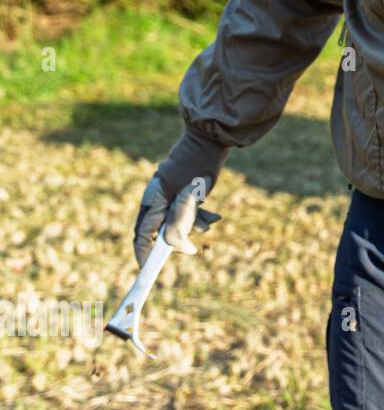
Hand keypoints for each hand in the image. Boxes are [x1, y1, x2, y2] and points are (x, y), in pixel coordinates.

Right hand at [132, 129, 227, 267]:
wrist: (208, 142)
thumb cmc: (196, 168)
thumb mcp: (189, 199)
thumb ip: (179, 224)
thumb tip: (176, 247)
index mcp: (152, 201)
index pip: (142, 234)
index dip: (144, 252)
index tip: (149, 268)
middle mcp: (157, 199)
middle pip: (162, 229)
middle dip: (180, 237)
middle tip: (196, 242)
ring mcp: (168, 196)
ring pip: (178, 221)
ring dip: (195, 225)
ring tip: (212, 220)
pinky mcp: (181, 193)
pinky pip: (186, 212)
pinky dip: (199, 216)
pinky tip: (215, 216)